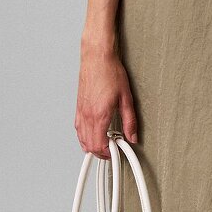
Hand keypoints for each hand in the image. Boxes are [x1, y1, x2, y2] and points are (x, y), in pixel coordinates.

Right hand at [76, 41, 138, 157]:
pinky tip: (92, 135)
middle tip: (113, 149)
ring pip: (81, 138)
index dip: (108, 153)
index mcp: (100, 115)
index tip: (117, 150)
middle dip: (101, 152)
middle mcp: (88, 115)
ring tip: (105, 143)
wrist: (97, 58)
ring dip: (92, 145)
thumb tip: (133, 135)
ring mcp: (81, 112)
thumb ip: (130, 120)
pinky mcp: (78, 107)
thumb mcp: (126, 98)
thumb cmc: (110, 73)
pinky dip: (84, 137)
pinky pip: (78, 129)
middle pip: (89, 145)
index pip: (99, 145)